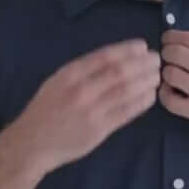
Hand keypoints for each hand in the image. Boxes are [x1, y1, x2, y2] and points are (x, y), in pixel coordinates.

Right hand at [14, 38, 161, 172]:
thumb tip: (114, 59)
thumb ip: (82, 71)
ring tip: (157, 76)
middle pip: (119, 72)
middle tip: (156, 59)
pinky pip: (126, 113)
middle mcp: (81, 90)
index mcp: (69, 75)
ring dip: (146, 81)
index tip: (142, 46)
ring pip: (126, 91)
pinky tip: (150, 95)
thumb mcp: (57, 82)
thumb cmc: (45, 110)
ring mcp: (91, 111)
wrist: (32, 143)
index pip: (104, 57)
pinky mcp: (99, 130)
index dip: (127, 50)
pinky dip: (141, 102)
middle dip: (142, 64)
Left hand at [157, 29, 188, 147]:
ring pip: (170, 74)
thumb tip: (181, 43)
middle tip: (167, 59)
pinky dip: (165, 94)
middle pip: (176, 53)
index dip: (172, 37)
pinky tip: (171, 93)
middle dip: (166, 54)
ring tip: (172, 78)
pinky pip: (169, 100)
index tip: (167, 40)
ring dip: (166, 74)